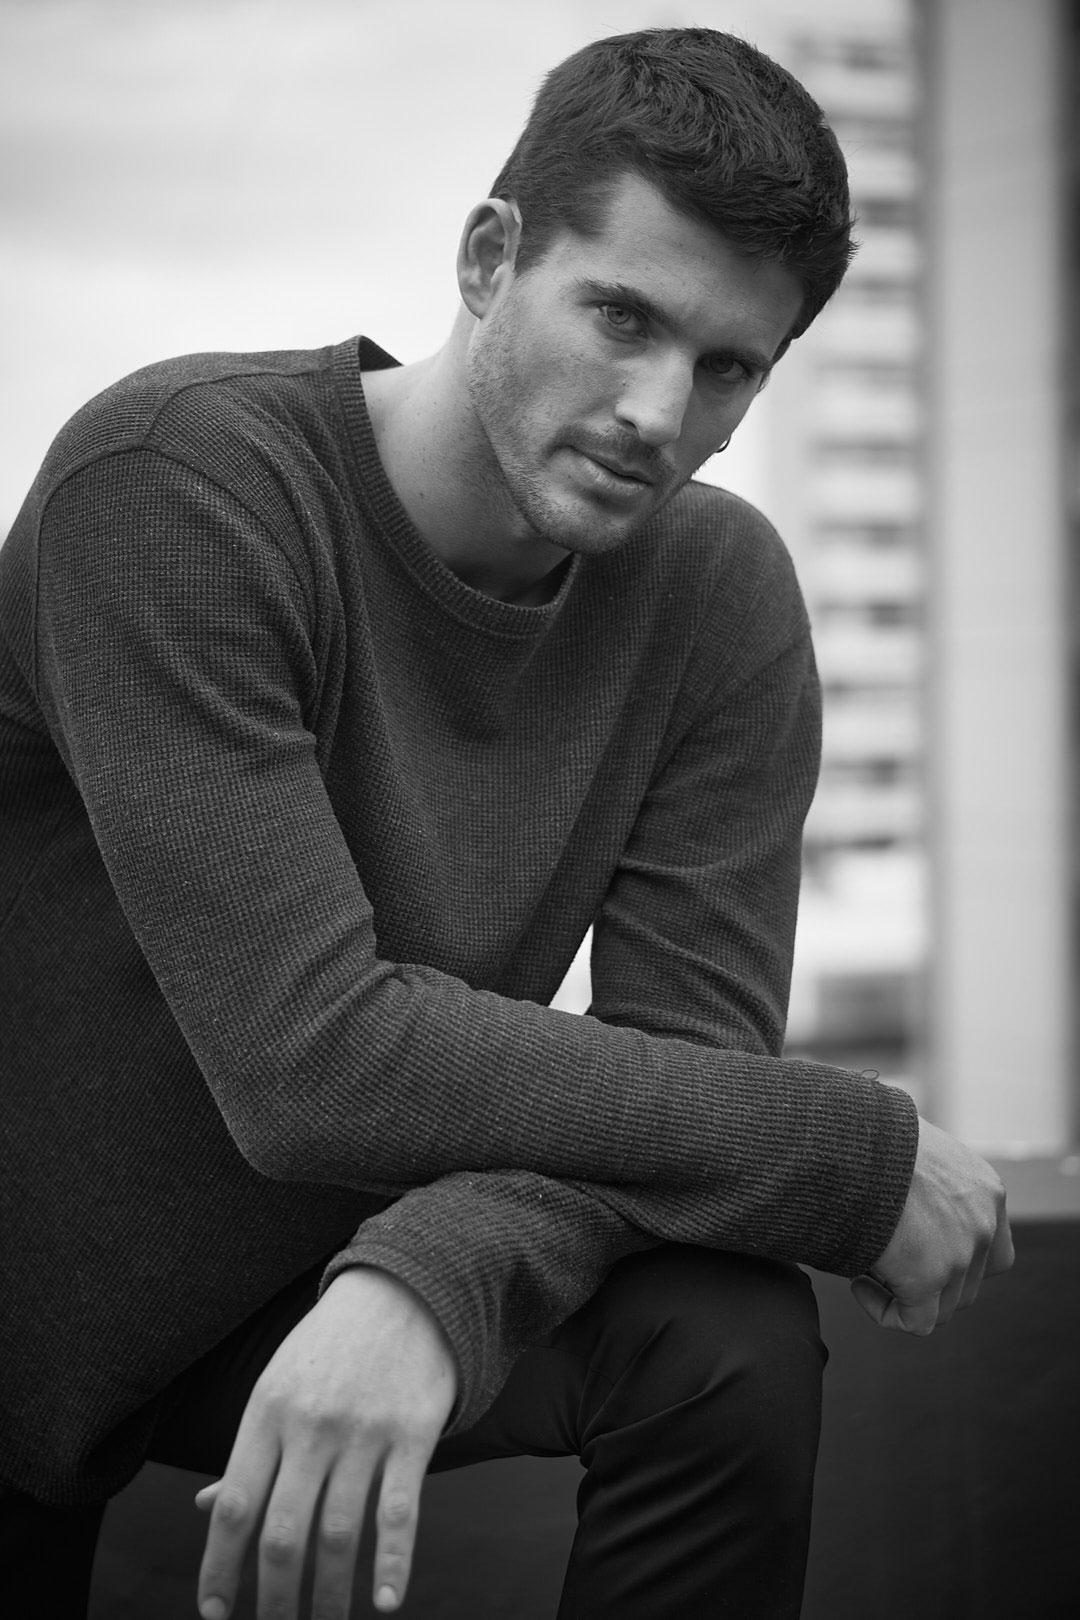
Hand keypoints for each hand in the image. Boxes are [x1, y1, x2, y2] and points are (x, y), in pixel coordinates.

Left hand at [195, 1266, 456, 1619]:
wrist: (404, 1288)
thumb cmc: (330, 1345)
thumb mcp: (277, 1384)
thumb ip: (250, 1450)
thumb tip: (208, 1510)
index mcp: (267, 1412)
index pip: (234, 1506)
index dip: (219, 1568)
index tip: (215, 1613)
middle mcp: (311, 1425)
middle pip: (283, 1533)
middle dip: (274, 1599)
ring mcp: (364, 1430)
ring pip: (338, 1534)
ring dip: (329, 1597)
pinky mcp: (413, 1432)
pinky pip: (400, 1510)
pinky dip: (393, 1562)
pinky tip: (385, 1601)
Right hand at [850, 1115, 1013, 1333]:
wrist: (851, 1140)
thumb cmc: (868, 1135)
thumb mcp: (917, 1150)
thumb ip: (928, 1183)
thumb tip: (902, 1202)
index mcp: (986, 1190)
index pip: (990, 1248)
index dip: (955, 1259)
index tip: (915, 1247)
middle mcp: (983, 1223)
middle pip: (967, 1282)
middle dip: (928, 1280)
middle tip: (887, 1260)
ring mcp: (961, 1253)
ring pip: (943, 1305)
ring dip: (906, 1295)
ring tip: (867, 1267)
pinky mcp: (928, 1276)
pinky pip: (916, 1322)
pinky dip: (886, 1311)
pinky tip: (860, 1286)